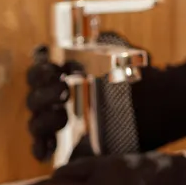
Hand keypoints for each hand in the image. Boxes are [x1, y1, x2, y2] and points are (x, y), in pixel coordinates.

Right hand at [26, 38, 185, 160]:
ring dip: (45, 120)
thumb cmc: (130, 75)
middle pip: (34, 97)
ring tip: (64, 117)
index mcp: (60, 73)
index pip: (38, 71)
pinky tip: (47, 150)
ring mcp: (55, 121)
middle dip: (44, 94)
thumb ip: (103, 45)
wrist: (152, 105)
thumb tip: (99, 34)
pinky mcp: (61, 144)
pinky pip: (41, 148)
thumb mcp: (118, 54)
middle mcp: (53, 97)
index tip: (56, 71)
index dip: (41, 71)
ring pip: (35, 123)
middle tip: (63, 92)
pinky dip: (40, 148)